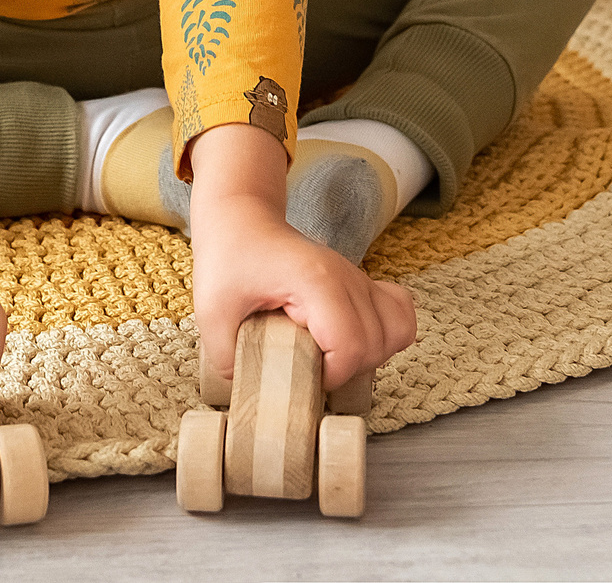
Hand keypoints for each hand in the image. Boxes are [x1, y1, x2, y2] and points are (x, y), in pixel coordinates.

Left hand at [184, 123, 417, 396]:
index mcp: (315, 281)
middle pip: (376, 344)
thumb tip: (253, 393)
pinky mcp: (361, 283)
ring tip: (331, 358)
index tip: (302, 375)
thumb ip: (228, 358)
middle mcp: (346, 277)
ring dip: (369, 356)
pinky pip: (400, 312)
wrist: (242, 218)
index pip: (350, 345)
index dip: (331, 375)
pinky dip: (387, 335)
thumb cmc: (228, 257)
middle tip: (311, 369)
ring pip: (396, 331)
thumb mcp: (211, 312)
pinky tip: (355, 342)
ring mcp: (358, 278)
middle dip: (347, 371)